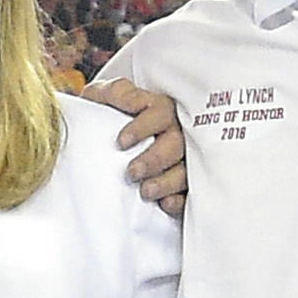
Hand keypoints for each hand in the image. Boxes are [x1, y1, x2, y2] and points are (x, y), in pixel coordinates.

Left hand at [89, 77, 187, 211]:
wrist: (109, 141)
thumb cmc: (113, 117)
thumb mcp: (106, 99)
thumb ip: (111, 93)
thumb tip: (111, 97)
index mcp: (161, 110)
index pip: (160, 113)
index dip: (143, 126)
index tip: (121, 142)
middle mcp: (176, 133)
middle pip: (176, 143)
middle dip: (154, 159)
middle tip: (132, 172)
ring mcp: (183, 160)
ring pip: (185, 169)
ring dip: (166, 181)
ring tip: (145, 191)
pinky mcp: (183, 185)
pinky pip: (190, 193)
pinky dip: (179, 200)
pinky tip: (165, 204)